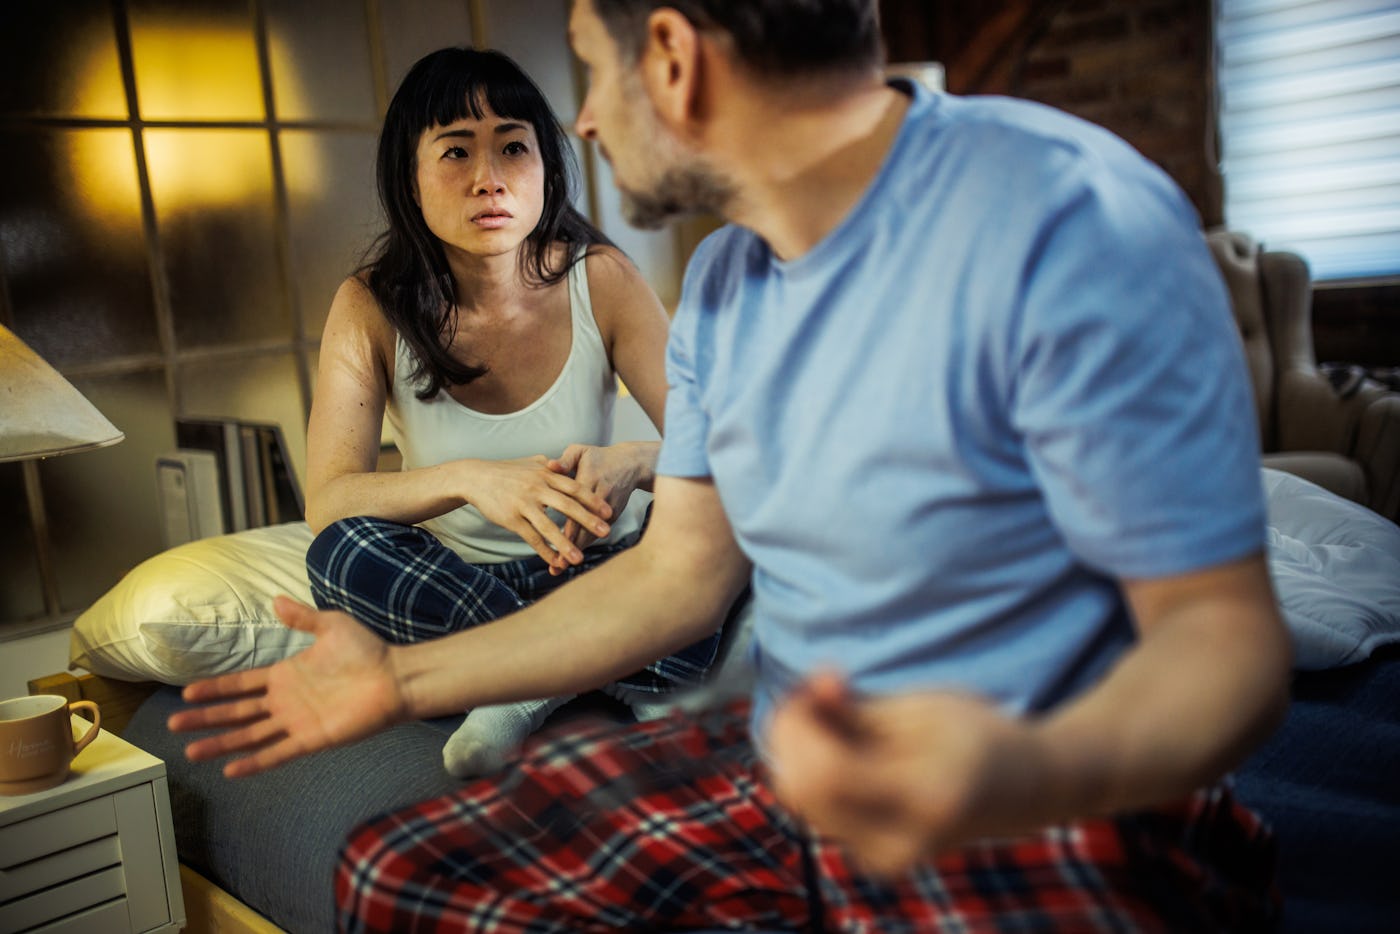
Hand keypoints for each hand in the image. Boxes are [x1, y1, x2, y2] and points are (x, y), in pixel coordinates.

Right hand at [168, 597, 409, 777]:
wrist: (396, 675)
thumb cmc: (367, 650)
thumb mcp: (331, 626)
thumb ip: (302, 617)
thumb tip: (276, 600)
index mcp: (286, 675)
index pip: (241, 684)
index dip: (216, 689)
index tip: (187, 692)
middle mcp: (286, 701)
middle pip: (237, 712)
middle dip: (206, 718)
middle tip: (175, 723)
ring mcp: (297, 721)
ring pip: (250, 736)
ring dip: (221, 743)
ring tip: (191, 751)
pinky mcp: (312, 739)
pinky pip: (278, 753)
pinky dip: (255, 762)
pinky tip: (231, 771)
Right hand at [459, 456, 613, 570]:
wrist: (476, 477)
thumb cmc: (507, 471)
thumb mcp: (532, 463)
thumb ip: (552, 466)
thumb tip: (567, 466)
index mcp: (546, 475)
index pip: (575, 488)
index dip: (593, 500)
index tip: (609, 511)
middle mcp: (537, 488)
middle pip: (567, 506)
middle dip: (588, 520)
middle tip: (607, 532)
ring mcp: (524, 504)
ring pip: (548, 527)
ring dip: (565, 544)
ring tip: (580, 558)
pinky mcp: (511, 519)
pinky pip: (531, 538)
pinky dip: (544, 552)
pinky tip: (555, 562)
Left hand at [546, 443, 651, 558]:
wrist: (630, 464)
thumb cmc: (599, 457)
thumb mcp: (581, 451)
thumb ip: (565, 460)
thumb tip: (549, 465)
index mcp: (589, 480)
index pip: (576, 507)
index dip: (566, 527)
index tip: (552, 542)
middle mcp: (600, 498)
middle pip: (584, 527)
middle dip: (571, 547)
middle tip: (557, 565)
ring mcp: (608, 510)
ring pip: (592, 534)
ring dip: (577, 550)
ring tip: (560, 566)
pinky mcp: (613, 516)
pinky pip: (597, 532)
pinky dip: (584, 544)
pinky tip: (571, 556)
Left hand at [766, 671, 1044, 876]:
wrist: (1024, 790)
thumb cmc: (977, 736)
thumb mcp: (922, 709)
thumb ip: (854, 710)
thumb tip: (797, 701)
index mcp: (924, 799)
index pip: (826, 776)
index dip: (800, 725)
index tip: (812, 681)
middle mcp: (900, 843)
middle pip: (803, 792)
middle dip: (793, 733)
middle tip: (820, 687)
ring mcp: (884, 858)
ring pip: (802, 801)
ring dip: (801, 747)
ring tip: (836, 706)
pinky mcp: (873, 857)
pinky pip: (818, 810)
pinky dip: (813, 768)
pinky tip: (839, 737)